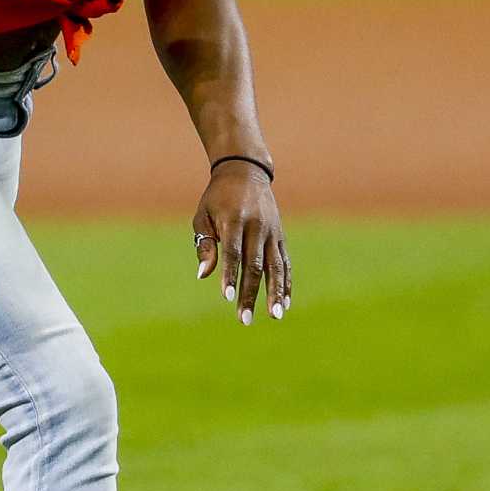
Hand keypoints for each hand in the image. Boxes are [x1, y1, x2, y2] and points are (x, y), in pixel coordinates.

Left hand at [194, 162, 290, 324]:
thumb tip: (203, 275)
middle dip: (251, 294)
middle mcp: (256, 226)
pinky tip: (285, 303)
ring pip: (276, 266)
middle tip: (244, 319)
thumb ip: (205, 244)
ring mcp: (272, 231)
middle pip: (255, 265)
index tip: (226, 298)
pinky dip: (286, 283)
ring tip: (276, 316)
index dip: (230, 276)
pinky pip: (285, 262)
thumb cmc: (217, 197)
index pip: (233, 252)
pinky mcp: (281, 236)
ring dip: (276, 293)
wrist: (245, 171)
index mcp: (234, 220)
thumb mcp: (203, 215)